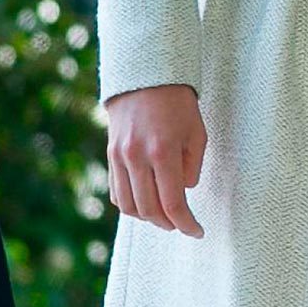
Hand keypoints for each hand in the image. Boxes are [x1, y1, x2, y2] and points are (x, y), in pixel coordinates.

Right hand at [106, 84, 208, 237]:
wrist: (145, 75)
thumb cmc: (178, 102)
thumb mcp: (197, 132)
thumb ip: (192, 167)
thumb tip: (183, 192)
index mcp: (163, 151)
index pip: (173, 204)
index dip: (187, 224)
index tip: (198, 231)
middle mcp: (137, 158)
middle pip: (150, 211)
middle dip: (169, 224)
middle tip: (182, 224)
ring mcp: (120, 157)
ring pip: (129, 206)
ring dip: (148, 217)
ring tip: (164, 215)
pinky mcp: (110, 155)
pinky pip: (117, 192)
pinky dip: (131, 204)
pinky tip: (146, 201)